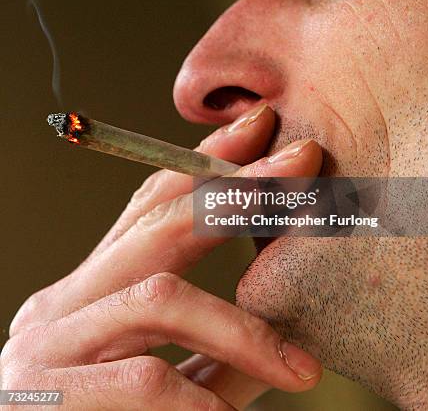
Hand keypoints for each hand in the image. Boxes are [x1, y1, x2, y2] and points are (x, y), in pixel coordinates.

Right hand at [2, 104, 322, 409]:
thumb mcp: (160, 380)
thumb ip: (212, 351)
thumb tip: (288, 325)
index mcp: (90, 291)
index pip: (150, 206)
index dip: (207, 161)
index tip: (261, 128)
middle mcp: (63, 303)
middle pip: (158, 224)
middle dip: (237, 191)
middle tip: (301, 162)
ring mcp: (47, 344)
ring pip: (158, 298)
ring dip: (239, 330)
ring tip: (300, 371)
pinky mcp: (42, 398)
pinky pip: (140, 381)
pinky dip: (195, 399)